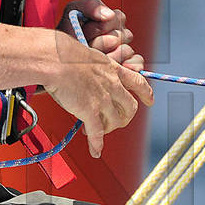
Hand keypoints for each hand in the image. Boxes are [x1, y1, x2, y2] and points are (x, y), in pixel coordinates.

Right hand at [44, 39, 154, 157]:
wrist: (54, 59)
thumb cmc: (64, 54)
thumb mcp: (89, 56)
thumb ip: (95, 70)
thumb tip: (89, 78)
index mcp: (113, 70)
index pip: (138, 83)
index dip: (146, 94)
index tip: (150, 101)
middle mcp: (112, 85)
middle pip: (130, 108)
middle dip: (124, 118)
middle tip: (116, 121)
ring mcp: (103, 100)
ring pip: (116, 122)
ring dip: (107, 129)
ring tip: (96, 132)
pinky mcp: (90, 111)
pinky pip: (97, 133)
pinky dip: (97, 145)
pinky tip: (95, 151)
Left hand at [61, 0, 143, 71]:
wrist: (59, 55)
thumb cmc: (67, 33)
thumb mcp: (74, 11)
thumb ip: (91, 5)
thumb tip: (109, 15)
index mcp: (110, 20)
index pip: (118, 18)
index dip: (101, 26)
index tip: (85, 30)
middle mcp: (119, 34)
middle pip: (123, 36)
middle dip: (101, 42)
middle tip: (87, 45)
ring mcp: (122, 51)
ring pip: (127, 51)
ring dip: (109, 55)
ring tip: (94, 57)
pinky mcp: (125, 66)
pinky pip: (137, 63)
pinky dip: (131, 65)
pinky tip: (119, 67)